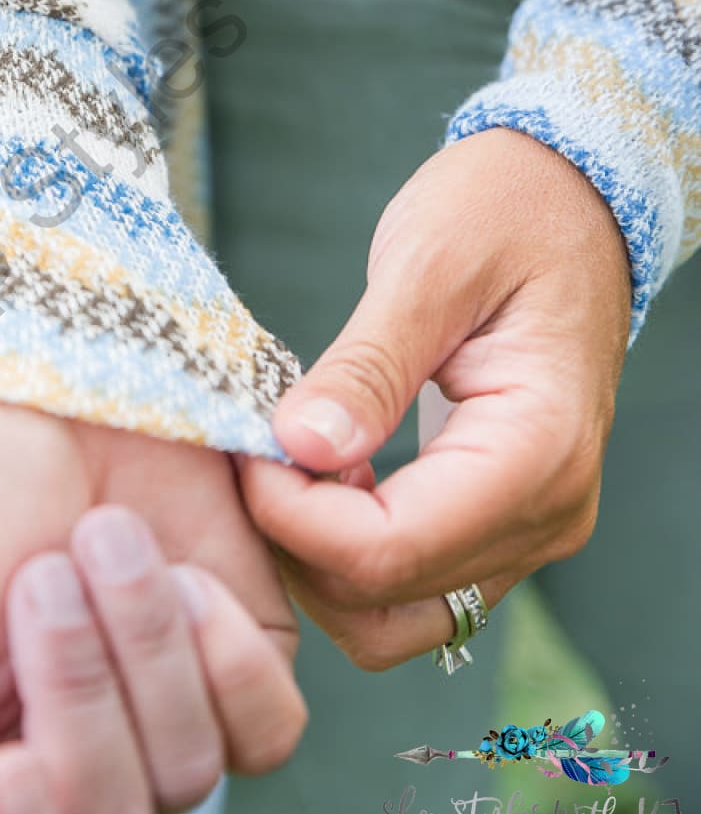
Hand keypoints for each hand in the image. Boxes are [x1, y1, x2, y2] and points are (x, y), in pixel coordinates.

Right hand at [0, 402, 304, 813]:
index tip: (6, 773)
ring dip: (145, 646)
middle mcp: (82, 766)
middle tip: (42, 575)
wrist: (42, 374)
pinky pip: (268, 726)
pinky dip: (227, 659)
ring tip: (103, 537)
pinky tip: (187, 578)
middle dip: (77, 694)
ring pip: (188, 771)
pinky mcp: (245, 656)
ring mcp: (170, 715)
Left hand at [240, 128, 632, 670]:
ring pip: (396, 615)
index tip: (246, 448)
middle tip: (251, 453)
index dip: (294, 518)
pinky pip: (415, 582)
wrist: (568, 199)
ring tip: (287, 464)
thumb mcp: (427, 265)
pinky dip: (350, 549)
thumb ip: (367, 366)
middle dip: (295, 541)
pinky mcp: (501, 521)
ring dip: (319, 559)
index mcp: (539, 450)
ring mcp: (528, 528)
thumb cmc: (505, 211)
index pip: (391, 550)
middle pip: (387, 598)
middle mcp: (546, 514)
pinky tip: (327, 471)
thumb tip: (301, 446)